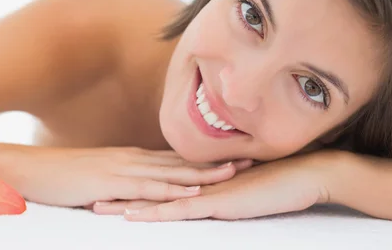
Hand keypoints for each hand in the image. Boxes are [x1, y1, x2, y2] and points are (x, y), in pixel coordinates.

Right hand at [17, 146, 251, 206]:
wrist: (31, 169)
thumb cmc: (60, 174)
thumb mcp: (96, 175)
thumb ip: (118, 181)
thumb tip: (135, 191)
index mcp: (130, 157)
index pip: (174, 157)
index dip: (204, 158)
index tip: (231, 157)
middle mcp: (132, 158)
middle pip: (181, 160)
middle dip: (215, 161)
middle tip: (249, 158)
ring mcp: (122, 168)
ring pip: (172, 170)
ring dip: (204, 172)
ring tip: (234, 172)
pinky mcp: (111, 181)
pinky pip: (147, 185)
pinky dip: (173, 187)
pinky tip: (192, 189)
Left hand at [91, 152, 330, 220]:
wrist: (304, 174)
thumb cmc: (275, 182)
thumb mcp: (237, 189)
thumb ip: (217, 190)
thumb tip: (203, 195)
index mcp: (196, 179)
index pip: (156, 180)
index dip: (130, 183)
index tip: (104, 186)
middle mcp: (194, 182)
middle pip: (148, 187)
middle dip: (117, 193)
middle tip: (86, 195)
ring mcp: (203, 191)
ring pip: (156, 198)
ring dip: (126, 204)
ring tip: (98, 208)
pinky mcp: (216, 203)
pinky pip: (180, 210)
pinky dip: (156, 213)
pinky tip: (136, 217)